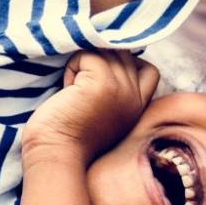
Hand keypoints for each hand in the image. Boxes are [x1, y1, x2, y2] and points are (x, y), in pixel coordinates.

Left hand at [25, 49, 159, 161]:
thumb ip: (116, 90)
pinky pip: (88, 54)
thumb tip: (108, 52)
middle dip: (99, 60)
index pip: (149, 71)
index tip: (102, 74)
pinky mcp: (103, 83)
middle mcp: (134, 97)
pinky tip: (67, 89)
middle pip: (124, 54)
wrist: (56, 153)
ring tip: (73, 87)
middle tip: (80, 84)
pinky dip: (72, 66)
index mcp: (137, 107)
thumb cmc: (69, 135)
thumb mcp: (104, 112)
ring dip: (84, 62)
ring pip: (105, 51)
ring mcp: (122, 89)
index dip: (128, 63)